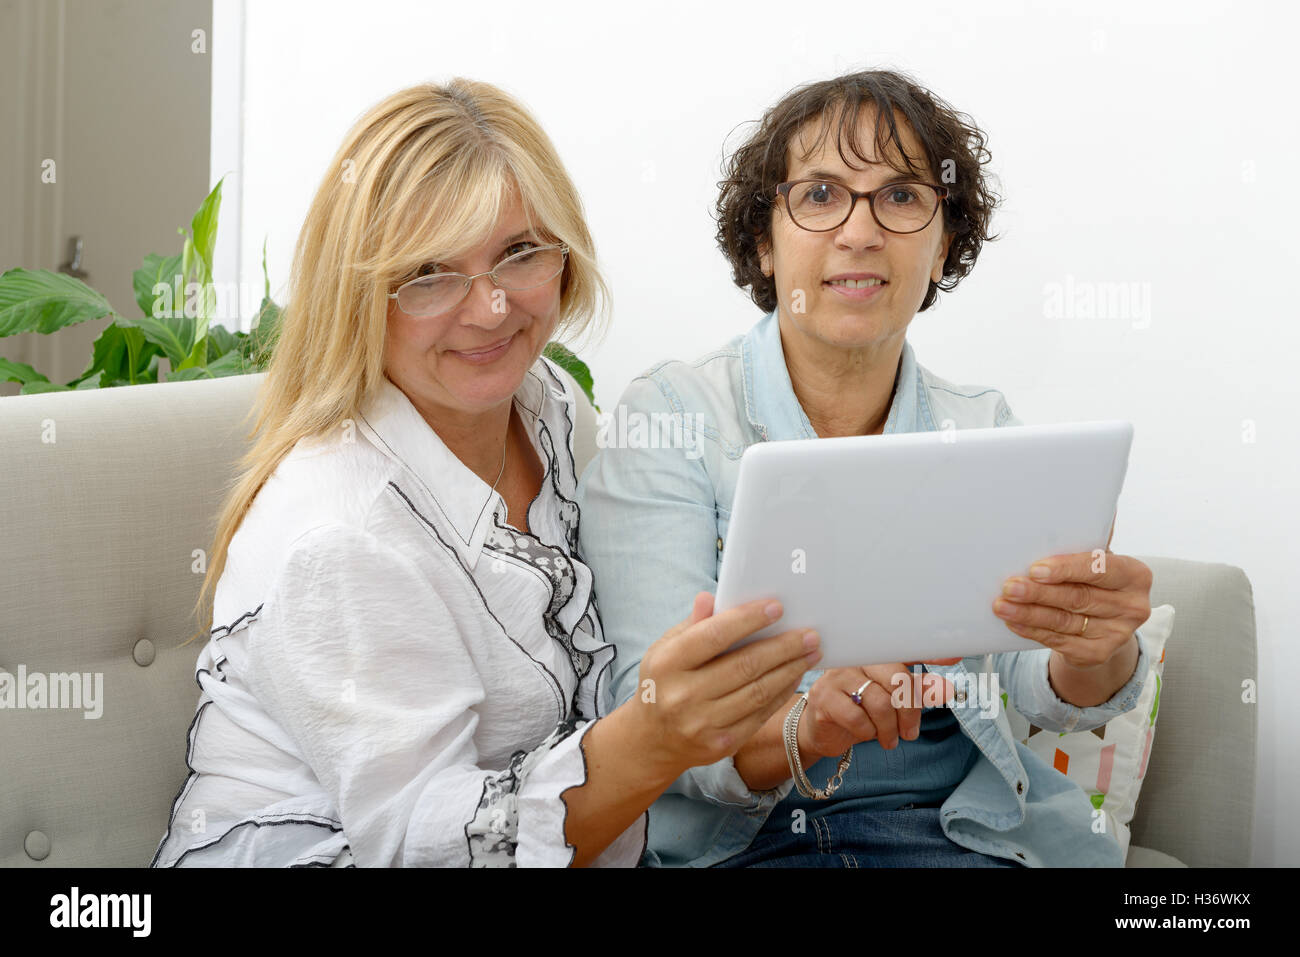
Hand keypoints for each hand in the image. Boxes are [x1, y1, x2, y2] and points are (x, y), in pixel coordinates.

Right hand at [629, 593, 820, 776]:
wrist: (652, 740)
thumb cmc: (663, 682)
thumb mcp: (666, 649)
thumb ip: (692, 625)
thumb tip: (710, 597)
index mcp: (667, 664)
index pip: (713, 636)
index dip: (748, 620)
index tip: (777, 607)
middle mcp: (683, 695)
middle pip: (744, 665)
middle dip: (783, 647)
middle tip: (810, 633)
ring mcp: (702, 723)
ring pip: (758, 692)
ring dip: (790, 669)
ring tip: (811, 652)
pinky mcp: (721, 744)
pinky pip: (759, 715)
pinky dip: (781, 693)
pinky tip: (794, 676)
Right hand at [797, 662, 955, 759]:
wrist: (820, 731)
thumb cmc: (858, 713)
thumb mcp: (891, 704)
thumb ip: (916, 693)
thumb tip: (945, 690)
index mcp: (875, 656)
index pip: (905, 651)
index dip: (930, 654)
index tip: (954, 658)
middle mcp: (856, 660)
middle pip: (896, 679)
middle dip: (909, 711)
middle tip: (909, 733)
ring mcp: (837, 676)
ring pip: (879, 702)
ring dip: (889, 728)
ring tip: (888, 739)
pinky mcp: (824, 697)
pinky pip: (858, 718)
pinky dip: (867, 732)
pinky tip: (865, 734)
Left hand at [993, 547, 1151, 669]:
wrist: (1102, 622)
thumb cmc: (1093, 581)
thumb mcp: (1095, 561)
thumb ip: (1084, 542)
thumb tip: (1063, 508)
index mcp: (1135, 574)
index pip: (1099, 569)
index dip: (1066, 569)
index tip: (1035, 569)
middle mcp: (1133, 606)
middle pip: (1077, 597)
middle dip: (1038, 592)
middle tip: (1009, 587)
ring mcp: (1118, 633)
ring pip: (1064, 620)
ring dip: (1028, 613)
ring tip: (1002, 605)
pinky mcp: (1099, 654)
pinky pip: (1059, 641)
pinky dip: (1033, 631)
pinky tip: (1014, 623)